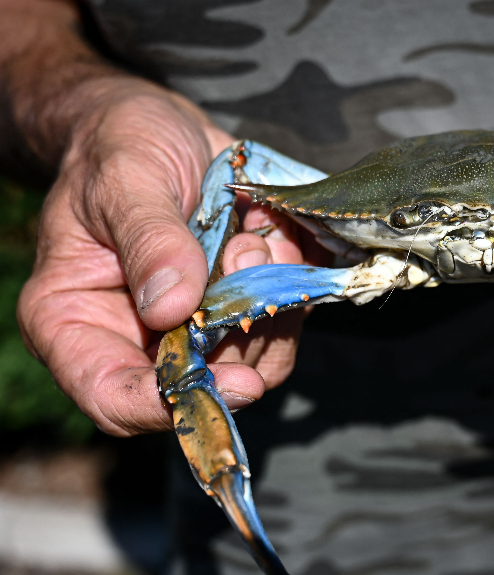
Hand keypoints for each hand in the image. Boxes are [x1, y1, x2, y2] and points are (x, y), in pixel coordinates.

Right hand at [16, 81, 308, 435]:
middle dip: (240, 333)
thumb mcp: (124, 177)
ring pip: (253, 359)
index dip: (170, 404)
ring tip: (253, 235)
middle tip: (247, 255)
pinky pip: (282, 323)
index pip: (113, 397)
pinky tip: (273, 234)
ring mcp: (194, 327)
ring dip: (271, 302)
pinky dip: (291, 284)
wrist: (161, 125)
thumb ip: (148, 239)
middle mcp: (136, 337)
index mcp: (75, 319)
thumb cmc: (119, 144)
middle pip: (199, 386)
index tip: (235, 382)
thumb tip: (171, 307)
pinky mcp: (240, 308)